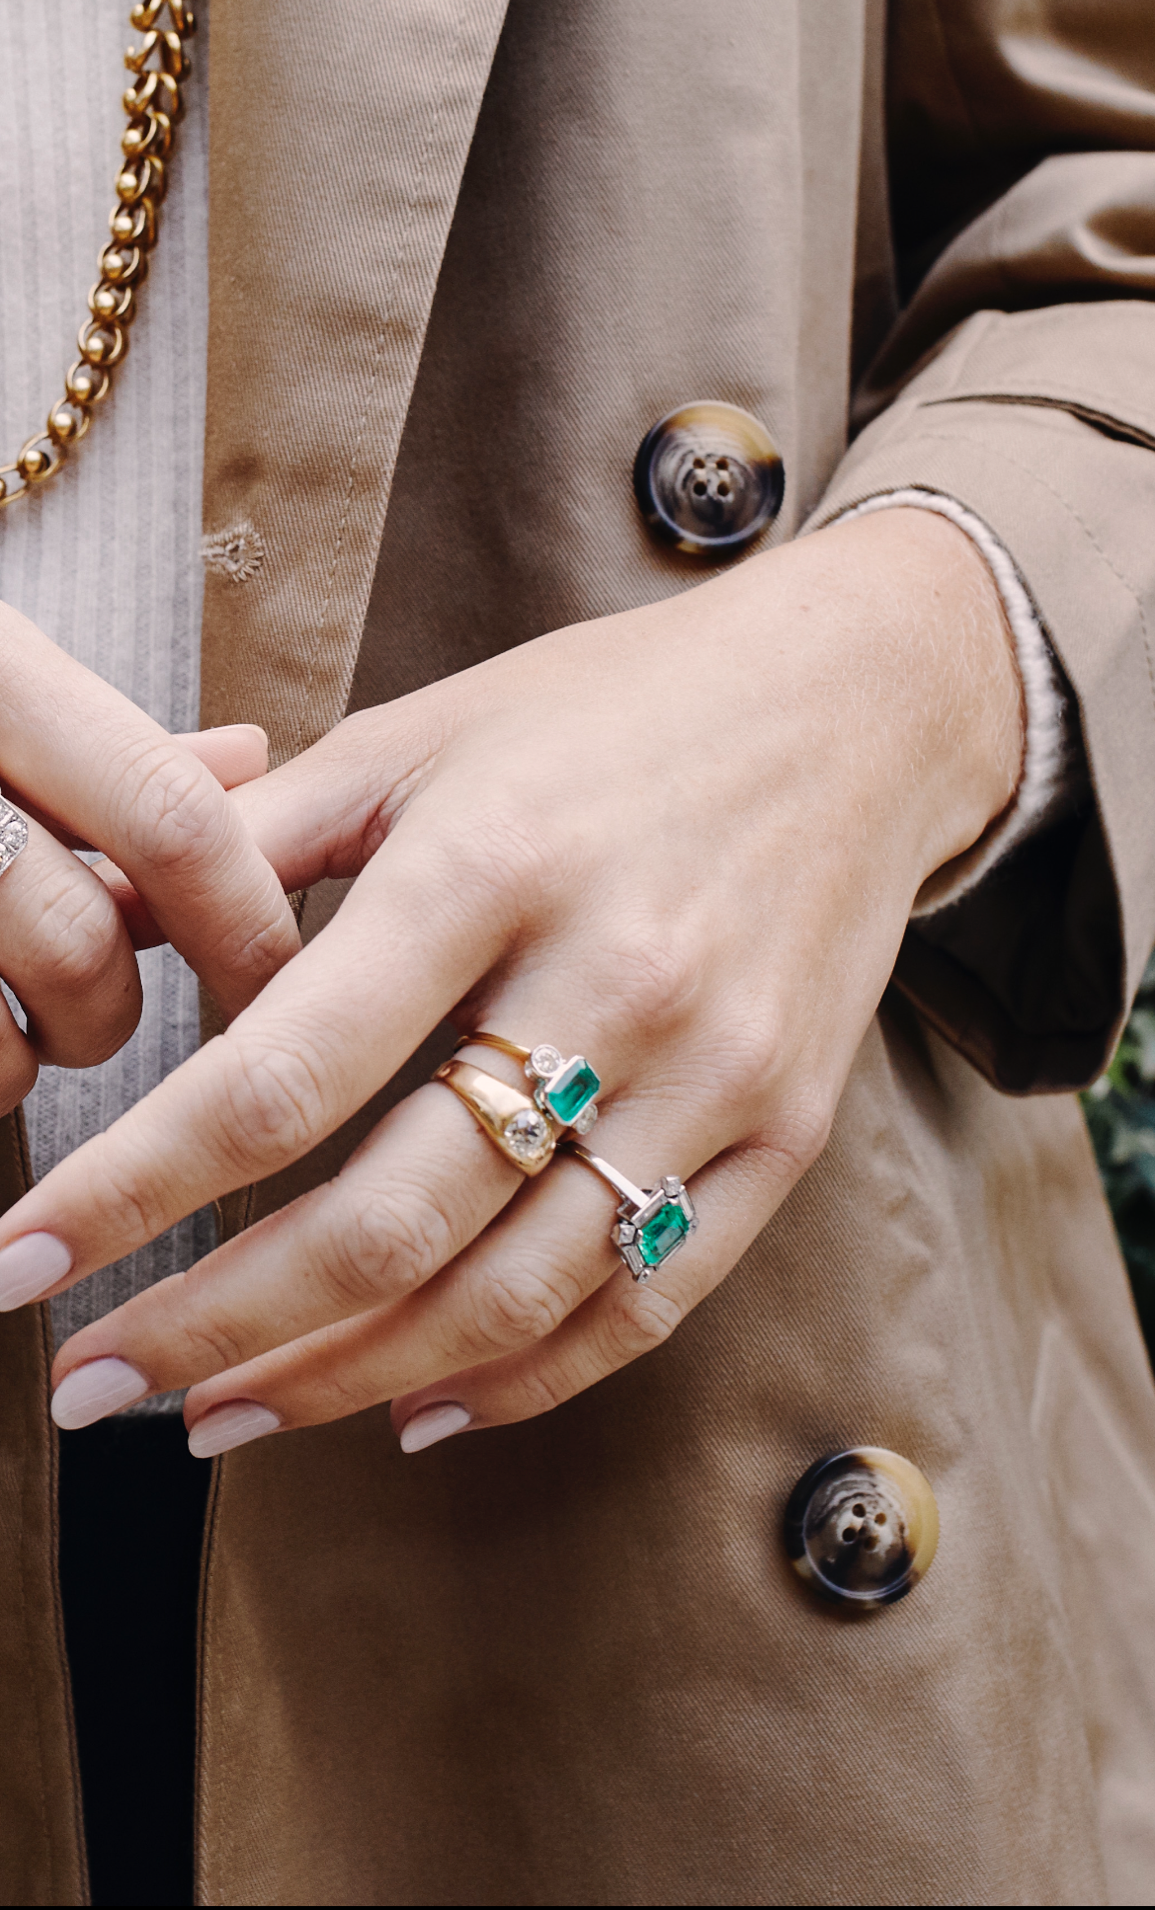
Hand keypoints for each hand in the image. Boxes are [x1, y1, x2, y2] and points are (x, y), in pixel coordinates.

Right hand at [0, 602, 298, 1140]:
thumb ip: (116, 737)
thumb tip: (245, 757)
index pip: (170, 815)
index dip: (241, 919)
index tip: (274, 979)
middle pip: (87, 944)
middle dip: (120, 1010)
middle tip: (113, 1015)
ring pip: (12, 1029)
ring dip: (40, 1054)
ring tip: (25, 1030)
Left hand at [1, 512, 1020, 1440]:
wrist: (858, 699)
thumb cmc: (616, 706)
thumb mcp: (429, 728)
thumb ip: (263, 835)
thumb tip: (98, 915)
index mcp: (488, 862)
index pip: (276, 1077)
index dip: (130, 1190)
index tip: (20, 1265)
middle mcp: (605, 978)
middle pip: (383, 1223)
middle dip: (210, 1329)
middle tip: (95, 1383)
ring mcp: (709, 1070)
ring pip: (504, 1297)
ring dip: (337, 1381)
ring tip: (218, 1413)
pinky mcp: (783, 1130)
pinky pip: (639, 1303)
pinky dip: (518, 1385)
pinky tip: (410, 1407)